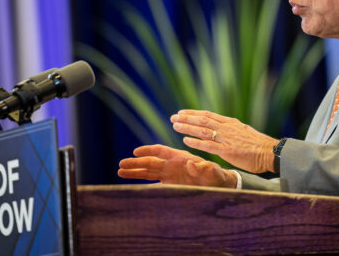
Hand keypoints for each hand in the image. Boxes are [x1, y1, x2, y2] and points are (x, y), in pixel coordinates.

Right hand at [118, 144, 237, 187]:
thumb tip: (193, 164)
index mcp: (180, 157)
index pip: (161, 151)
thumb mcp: (212, 171)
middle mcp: (172, 165)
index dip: (148, 151)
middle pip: (150, 162)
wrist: (219, 185)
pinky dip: (143, 185)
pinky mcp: (171, 185)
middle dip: (135, 164)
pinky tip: (132, 187)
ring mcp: (170, 175)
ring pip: (149, 173)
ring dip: (135, 172)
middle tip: (121, 165)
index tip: (135, 152)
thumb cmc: (216, 175)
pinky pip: (154, 184)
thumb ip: (203, 168)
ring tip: (120, 172)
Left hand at [170, 110, 278, 172]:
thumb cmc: (259, 145)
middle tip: (174, 117)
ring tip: (175, 125)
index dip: (194, 113)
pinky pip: (207, 145)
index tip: (183, 112)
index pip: (208, 115)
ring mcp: (226, 138)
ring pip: (202, 130)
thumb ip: (232, 131)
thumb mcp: (244, 132)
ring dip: (187, 127)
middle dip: (187, 117)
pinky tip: (185, 140)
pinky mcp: (227, 150)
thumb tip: (224, 130)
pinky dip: (195, 142)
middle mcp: (227, 128)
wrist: (270, 152)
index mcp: (231, 123)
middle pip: (203, 119)